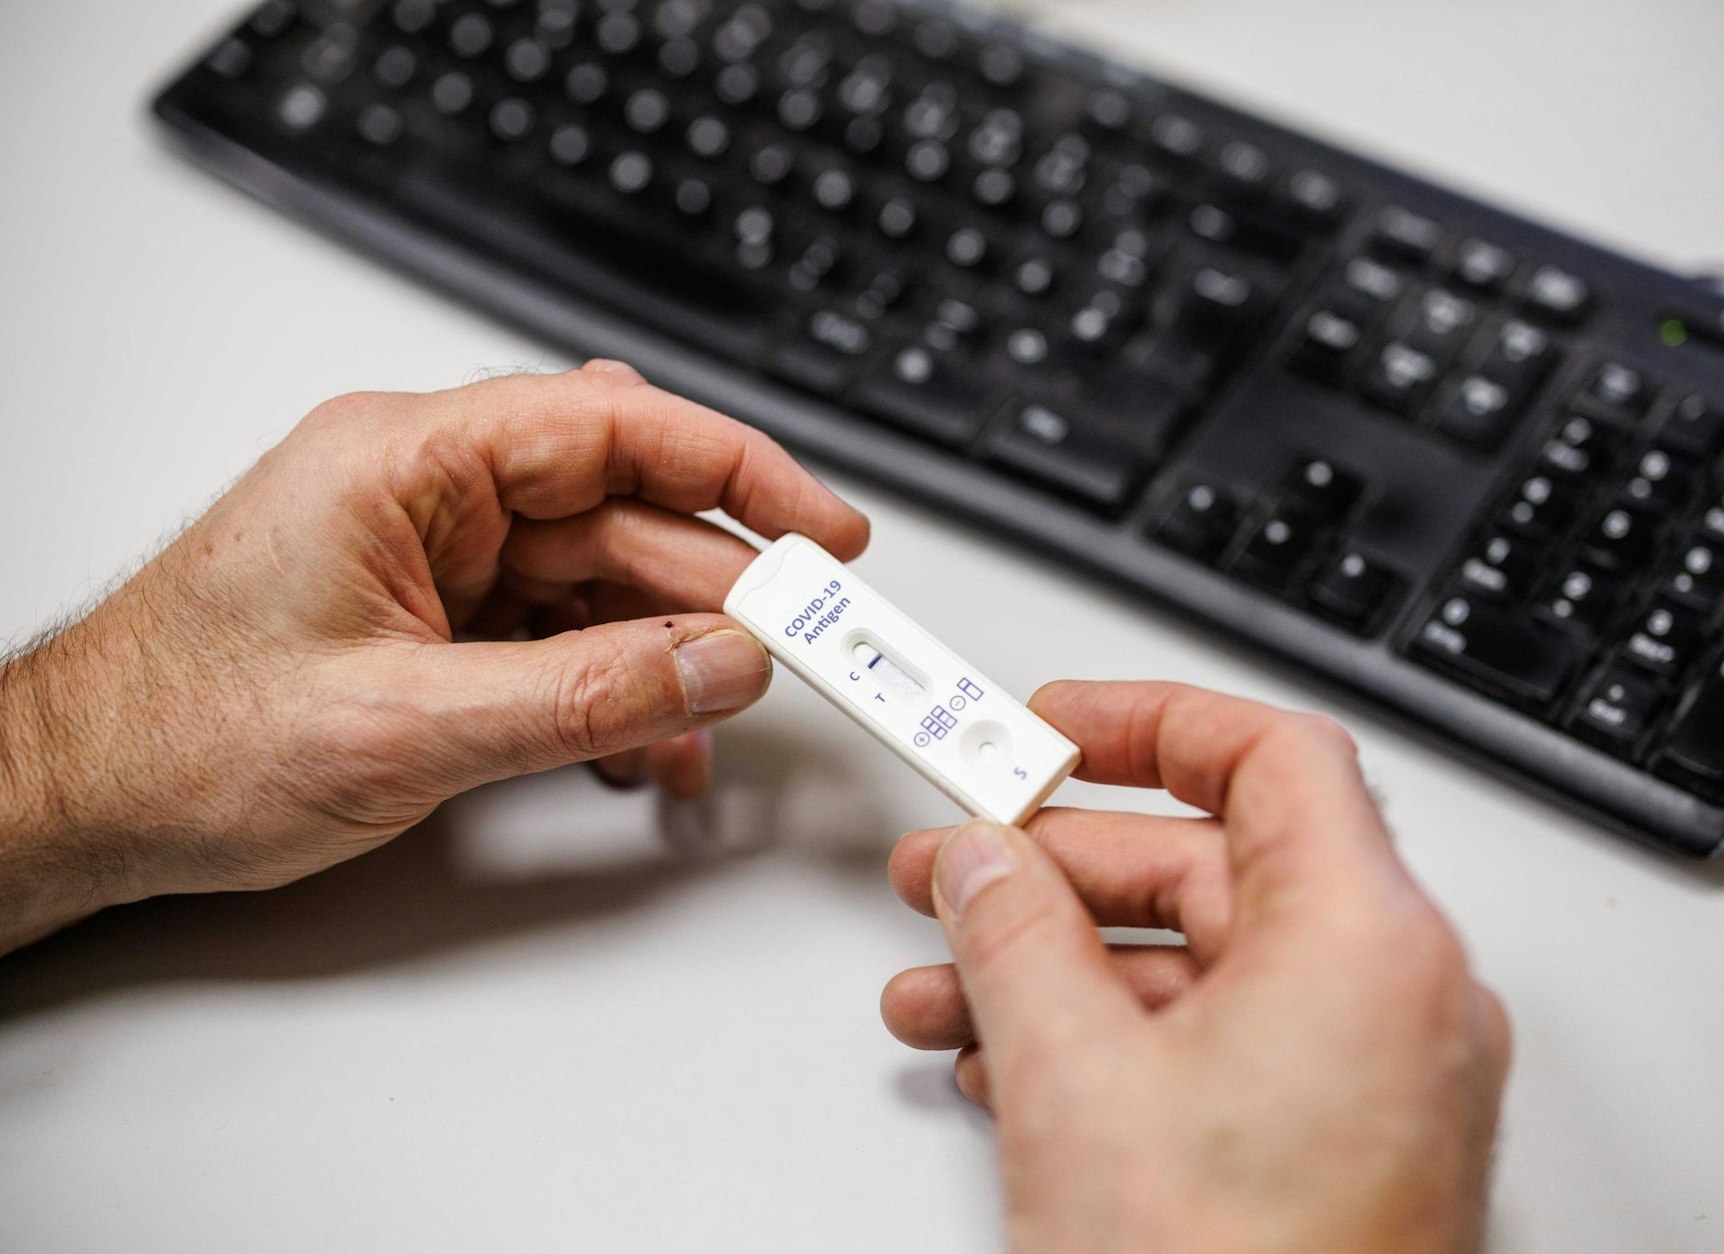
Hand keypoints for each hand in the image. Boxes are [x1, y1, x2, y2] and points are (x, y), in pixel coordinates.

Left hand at [0, 362, 867, 950]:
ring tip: (715, 720)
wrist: (80, 800)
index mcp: (406, 460)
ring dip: (669, 654)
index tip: (825, 531)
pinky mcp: (439, 617)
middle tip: (806, 650)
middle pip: (623, 513)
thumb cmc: (179, 732)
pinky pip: (561, 634)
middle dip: (719, 588)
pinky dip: (614, 687)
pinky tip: (645, 742)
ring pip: (602, 582)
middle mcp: (429, 491)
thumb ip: (582, 694)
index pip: (614, 427)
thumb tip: (719, 663)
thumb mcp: (404, 724)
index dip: (740, 470)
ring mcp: (436, 555)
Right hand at [881, 681, 1509, 1253]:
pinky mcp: (1338, 1150)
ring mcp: (1373, 1081)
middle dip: (1061, 864)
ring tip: (945, 975)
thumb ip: (1015, 934)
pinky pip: (1219, 1047)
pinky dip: (1113, 1037)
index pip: (1270, 755)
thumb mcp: (1075, 1079)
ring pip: (1200, 967)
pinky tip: (1006, 1059)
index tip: (1052, 725)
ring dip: (1063, 962)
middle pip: (1216, 865)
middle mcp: (1395, 999)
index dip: (1148, 722)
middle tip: (958, 861)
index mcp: (1367, 943)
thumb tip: (983, 863)